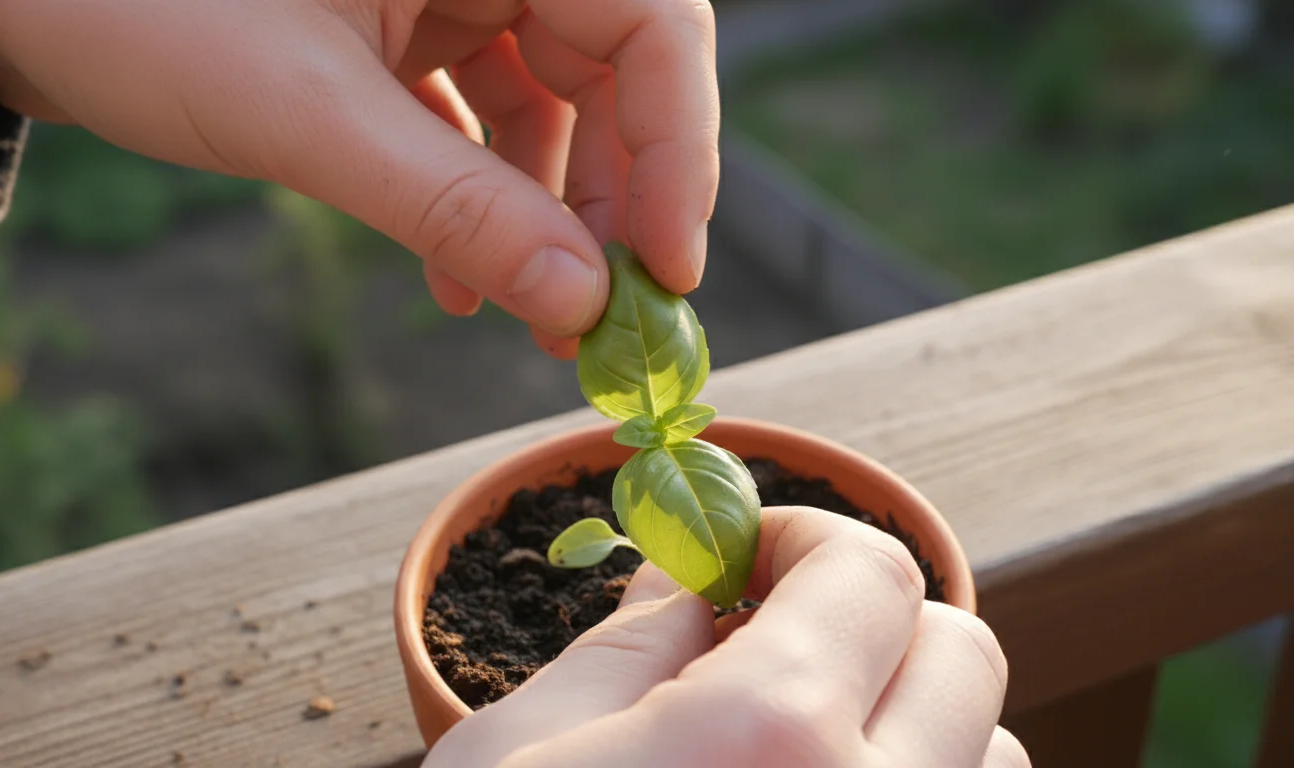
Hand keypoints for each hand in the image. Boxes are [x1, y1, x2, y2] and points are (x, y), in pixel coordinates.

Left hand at [0, 0, 718, 356]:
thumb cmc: (130, 3)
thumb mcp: (309, 114)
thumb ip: (456, 205)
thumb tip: (581, 302)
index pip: (651, 19)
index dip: (680, 147)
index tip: (666, 267)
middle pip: (613, 68)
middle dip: (612, 198)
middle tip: (601, 310)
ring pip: (551, 101)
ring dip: (544, 215)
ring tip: (525, 313)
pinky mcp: (404, 29)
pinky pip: (481, 116)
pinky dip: (478, 198)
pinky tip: (459, 278)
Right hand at [424, 506, 1027, 767]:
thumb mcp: (518, 749)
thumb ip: (627, 647)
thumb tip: (685, 577)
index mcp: (773, 736)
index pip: (867, 569)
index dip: (806, 538)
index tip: (749, 556)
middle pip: (962, 650)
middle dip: (873, 619)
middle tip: (777, 638)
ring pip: (989, 755)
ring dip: (913, 717)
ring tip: (805, 735)